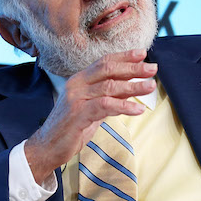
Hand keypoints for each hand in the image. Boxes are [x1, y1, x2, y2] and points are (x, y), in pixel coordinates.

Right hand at [24, 49, 156, 182]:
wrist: (48, 147)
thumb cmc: (72, 128)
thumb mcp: (94, 108)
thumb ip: (110, 96)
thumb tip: (132, 86)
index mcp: (80, 80)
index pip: (104, 62)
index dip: (124, 57)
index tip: (143, 54)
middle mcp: (76, 85)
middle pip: (108, 69)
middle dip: (132, 67)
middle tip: (152, 68)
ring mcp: (76, 99)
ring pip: (109, 86)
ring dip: (133, 85)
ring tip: (151, 86)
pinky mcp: (78, 115)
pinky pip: (105, 106)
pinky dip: (124, 106)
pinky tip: (138, 109)